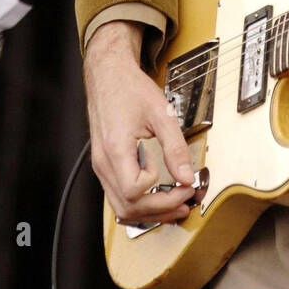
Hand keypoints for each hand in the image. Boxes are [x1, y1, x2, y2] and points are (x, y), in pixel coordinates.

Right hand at [83, 21, 195, 224]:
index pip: (133, 189)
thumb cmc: (129, 89)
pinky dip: (139, 205)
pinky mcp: (105, 166)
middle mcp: (104, 163)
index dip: (158, 189)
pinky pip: (118, 197)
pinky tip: (157, 200)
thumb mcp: (160, 112)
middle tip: (186, 200)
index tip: (179, 179)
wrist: (108, 76)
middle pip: (128, 206)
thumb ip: (175, 146)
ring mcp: (102, 167)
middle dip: (161, 209)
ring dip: (150, 213)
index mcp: (115, 149)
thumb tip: (187, 175)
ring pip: (121, 207)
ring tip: (176, 207)